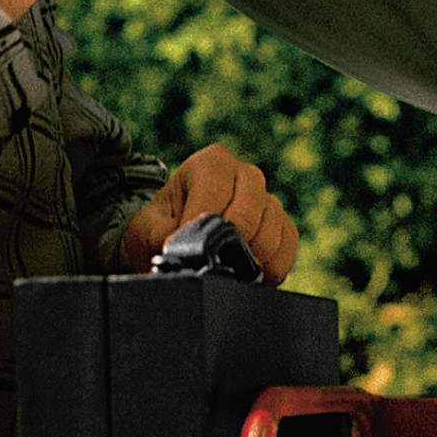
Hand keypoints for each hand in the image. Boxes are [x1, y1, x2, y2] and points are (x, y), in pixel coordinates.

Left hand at [122, 143, 299, 283]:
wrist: (177, 239)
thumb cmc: (162, 228)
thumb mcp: (147, 228)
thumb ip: (160, 233)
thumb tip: (180, 245)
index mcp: (210, 163)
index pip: (216, 192)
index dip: (201, 226)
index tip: (190, 249)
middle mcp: (244, 173)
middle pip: (249, 210)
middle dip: (228, 243)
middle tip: (211, 263)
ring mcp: (266, 197)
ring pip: (272, 228)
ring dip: (251, 256)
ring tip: (226, 268)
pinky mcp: (282, 222)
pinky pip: (289, 243)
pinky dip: (274, 265)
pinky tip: (253, 273)